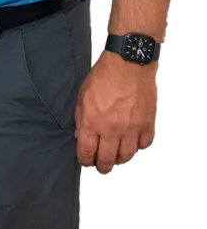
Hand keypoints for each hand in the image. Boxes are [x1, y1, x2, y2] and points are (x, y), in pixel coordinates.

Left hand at [74, 50, 158, 173]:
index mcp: (92, 121)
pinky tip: (133, 144)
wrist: (129, 62)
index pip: (86, 151)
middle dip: (101, 165)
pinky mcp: (147, 124)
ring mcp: (131, 129)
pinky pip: (144, 145)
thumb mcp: (83, 95)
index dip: (85, 160)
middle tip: (100, 166)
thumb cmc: (106, 74)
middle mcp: (111, 129)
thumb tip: (80, 134)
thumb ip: (81, 117)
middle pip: (106, 159)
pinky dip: (138, 148)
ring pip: (126, 157)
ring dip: (119, 160)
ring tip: (116, 158)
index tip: (85, 162)